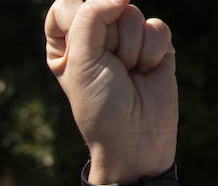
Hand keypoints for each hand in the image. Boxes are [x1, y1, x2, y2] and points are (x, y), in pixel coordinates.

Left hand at [45, 0, 176, 182]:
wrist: (136, 136)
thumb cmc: (100, 104)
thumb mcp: (81, 61)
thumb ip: (92, 17)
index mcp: (65, 44)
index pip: (66, 6)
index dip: (79, 17)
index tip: (84, 45)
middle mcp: (94, 38)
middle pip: (104, 6)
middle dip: (110, 38)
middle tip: (109, 68)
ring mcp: (125, 40)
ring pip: (132, 14)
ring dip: (131, 48)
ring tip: (127, 73)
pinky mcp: (154, 45)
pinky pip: (157, 26)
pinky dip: (152, 51)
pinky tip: (146, 72)